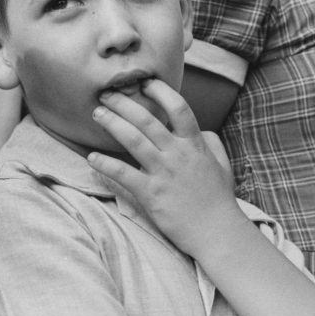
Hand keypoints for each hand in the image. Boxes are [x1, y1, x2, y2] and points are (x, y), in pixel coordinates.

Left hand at [86, 79, 241, 258]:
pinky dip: (104, 164)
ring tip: (97, 114)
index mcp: (195, 145)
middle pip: (147, 119)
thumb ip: (211, 144)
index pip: (178, 107)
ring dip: (112, 124)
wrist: (216, 232)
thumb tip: (202, 132)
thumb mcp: (223, 165)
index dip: (161, 92)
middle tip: (107, 95)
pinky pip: (123, 174)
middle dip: (124, 103)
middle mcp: (177, 154)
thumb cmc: (219, 200)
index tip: (146, 83)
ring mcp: (163, 173)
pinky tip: (91, 157)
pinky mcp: (151, 194)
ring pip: (133, 140)